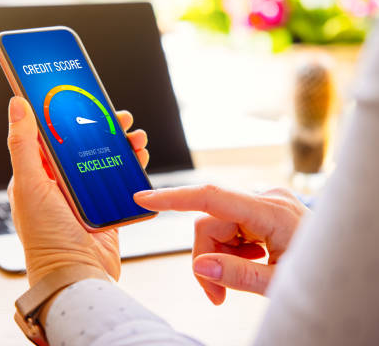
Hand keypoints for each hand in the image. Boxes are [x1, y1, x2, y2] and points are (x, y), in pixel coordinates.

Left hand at [7, 96, 148, 284]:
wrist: (77, 278)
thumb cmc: (46, 238)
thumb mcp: (30, 185)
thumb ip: (23, 144)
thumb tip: (17, 104)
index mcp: (36, 177)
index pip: (52, 137)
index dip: (68, 116)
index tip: (84, 100)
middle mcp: (59, 185)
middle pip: (83, 146)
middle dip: (101, 128)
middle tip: (119, 116)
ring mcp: (83, 198)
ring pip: (104, 160)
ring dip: (120, 145)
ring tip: (135, 137)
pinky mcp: (105, 210)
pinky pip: (120, 182)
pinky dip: (131, 167)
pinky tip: (139, 158)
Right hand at [134, 185, 306, 303]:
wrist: (346, 267)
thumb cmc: (320, 276)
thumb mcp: (278, 283)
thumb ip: (237, 274)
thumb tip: (199, 264)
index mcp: (271, 211)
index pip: (211, 196)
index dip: (173, 198)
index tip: (143, 199)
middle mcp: (266, 199)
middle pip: (210, 221)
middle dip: (206, 256)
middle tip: (215, 293)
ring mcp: (266, 202)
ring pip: (218, 226)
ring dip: (220, 256)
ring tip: (236, 282)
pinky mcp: (265, 209)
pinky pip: (232, 226)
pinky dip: (232, 249)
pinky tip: (251, 263)